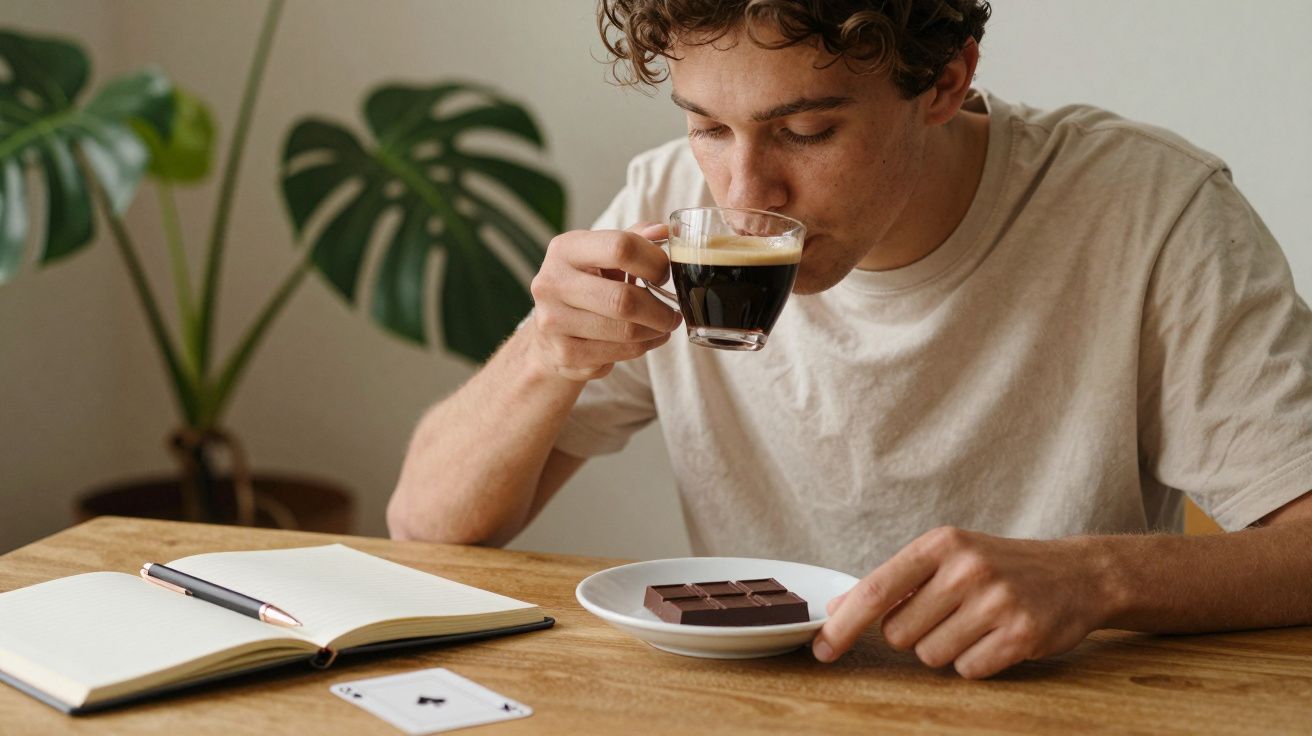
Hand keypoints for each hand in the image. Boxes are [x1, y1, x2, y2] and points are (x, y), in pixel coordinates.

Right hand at [528, 223, 682, 381]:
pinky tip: (645, 340)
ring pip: (626, 331)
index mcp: (565, 249)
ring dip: (655, 331)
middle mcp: (552, 283)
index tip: (665, 273)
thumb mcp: (603, 255)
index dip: (654, 261)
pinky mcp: (564, 354)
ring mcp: (554, 321)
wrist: (549, 334)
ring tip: (662, 325)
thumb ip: (635, 239)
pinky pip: (620, 353)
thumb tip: (664, 231)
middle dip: (659, 309)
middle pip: (624, 299)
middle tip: (672, 312)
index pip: (620, 247)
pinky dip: (642, 348)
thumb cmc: (587, 286)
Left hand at [811, 527, 1113, 677]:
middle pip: (899, 634)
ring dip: (947, 649)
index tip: (822, 650)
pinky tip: (997, 638)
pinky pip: (968, 670)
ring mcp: (996, 601)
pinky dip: (976, 662)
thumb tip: (839, 609)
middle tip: (947, 614)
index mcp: (940, 544)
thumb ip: (896, 581)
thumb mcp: (947, 557)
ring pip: (931, 656)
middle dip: (914, 634)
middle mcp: (965, 568)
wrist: (1076, 573)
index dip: (843, 626)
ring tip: (975, 624)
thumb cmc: (998, 566)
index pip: (875, 590)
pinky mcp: (1021, 634)